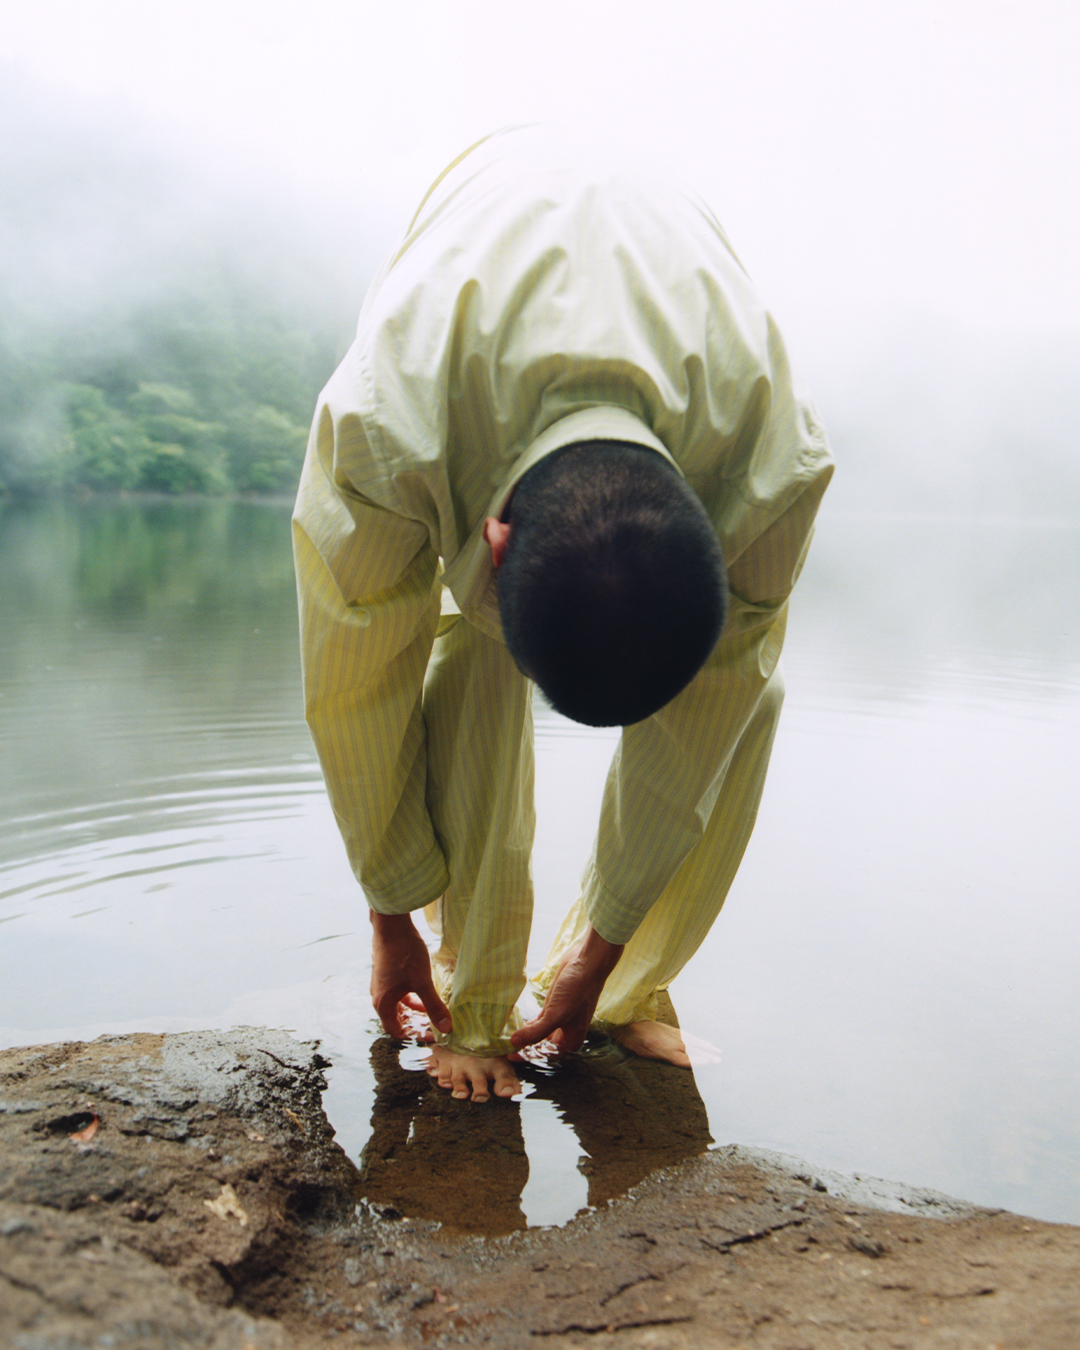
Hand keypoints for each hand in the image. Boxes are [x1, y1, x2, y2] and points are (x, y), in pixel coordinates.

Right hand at [369, 911, 451, 1040]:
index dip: (414, 1036)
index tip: (432, 1034)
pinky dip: (409, 995)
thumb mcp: (423, 982)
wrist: (391, 924)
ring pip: (397, 1004)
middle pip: (395, 1019)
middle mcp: (378, 996)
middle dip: (415, 1022)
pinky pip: (396, 992)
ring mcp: (380, 983)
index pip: (396, 1031)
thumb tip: (446, 1029)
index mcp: (383, 1003)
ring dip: (413, 1008)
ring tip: (431, 1007)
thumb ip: (434, 1006)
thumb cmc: (405, 953)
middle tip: (433, 1023)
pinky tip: (423, 988)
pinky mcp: (385, 972)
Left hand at [510, 925, 623, 1057]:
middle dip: (524, 1047)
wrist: (587, 963)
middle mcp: (565, 1033)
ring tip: (506, 1038)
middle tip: (503, 1046)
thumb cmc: (577, 990)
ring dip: (525, 1036)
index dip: (526, 1055)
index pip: (544, 1053)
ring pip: (539, 1033)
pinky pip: (539, 1021)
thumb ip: (536, 1032)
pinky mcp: (554, 1006)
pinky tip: (518, 1026)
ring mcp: (559, 1019)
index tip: (508, 1056)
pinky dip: (529, 1024)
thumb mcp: (556, 1014)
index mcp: (570, 1040)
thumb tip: (515, 1043)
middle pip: (541, 1045)